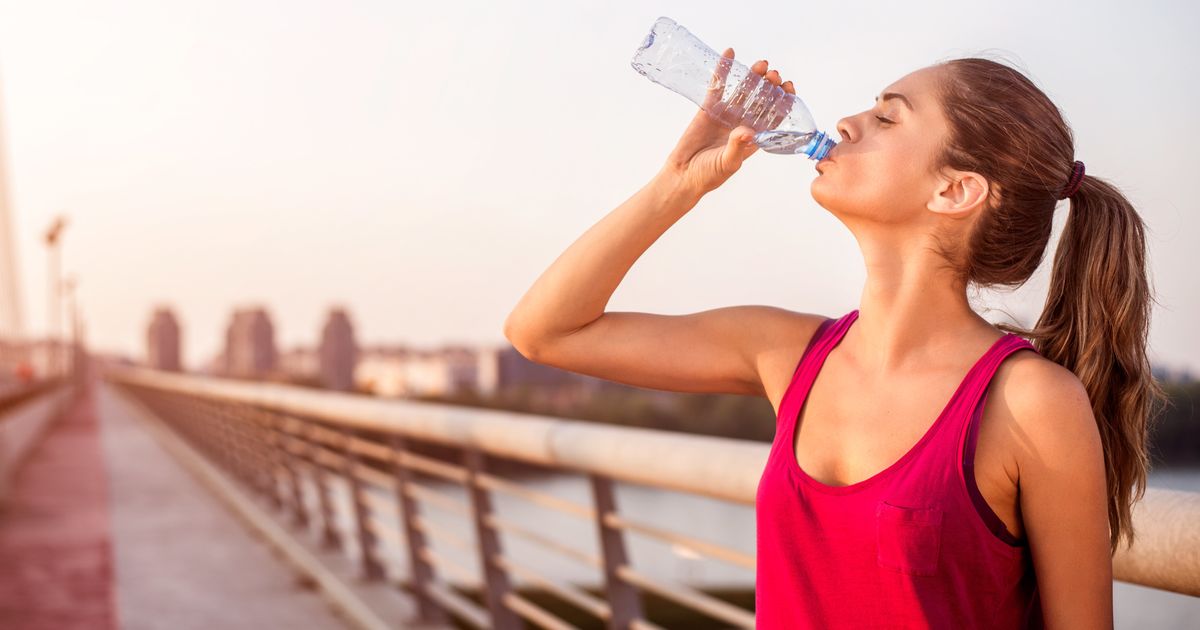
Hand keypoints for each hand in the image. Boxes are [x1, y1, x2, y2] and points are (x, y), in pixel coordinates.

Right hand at [659, 48, 796, 197]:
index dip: (783, 102)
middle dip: (770, 86)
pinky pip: (718, 86)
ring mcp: (726, 114)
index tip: (788, 89)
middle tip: (774, 75)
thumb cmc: (709, 175)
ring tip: (762, 65)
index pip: (774, 116)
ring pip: (743, 91)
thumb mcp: (728, 163)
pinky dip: (723, 70)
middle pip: (760, 100)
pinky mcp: (708, 108)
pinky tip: (730, 54)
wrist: (683, 175)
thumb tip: (748, 131)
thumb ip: (738, 147)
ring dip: (752, 76)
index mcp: (754, 137)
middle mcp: (743, 123)